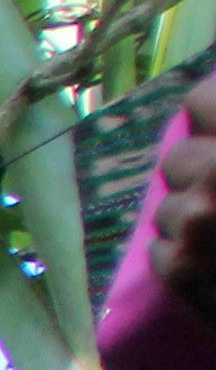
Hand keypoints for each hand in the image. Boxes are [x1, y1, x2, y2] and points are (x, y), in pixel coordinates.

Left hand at [163, 69, 215, 314]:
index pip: (200, 99)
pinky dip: (183, 256)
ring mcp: (197, 222)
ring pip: (167, 208)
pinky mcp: (181, 270)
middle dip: (201, 174)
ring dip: (193, 219)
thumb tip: (207, 102)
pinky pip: (159, 250)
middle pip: (176, 158)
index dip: (211, 113)